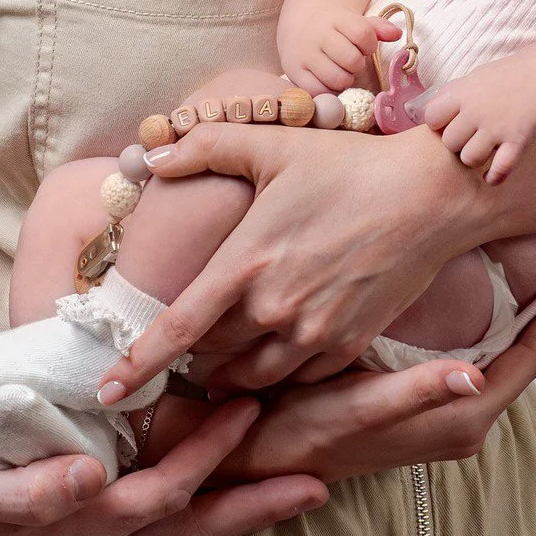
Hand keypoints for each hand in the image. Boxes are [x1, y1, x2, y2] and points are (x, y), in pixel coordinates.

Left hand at [96, 123, 480, 399]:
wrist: (429, 197)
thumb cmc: (347, 165)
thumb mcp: (271, 145)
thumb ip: (206, 148)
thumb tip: (154, 155)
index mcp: (245, 262)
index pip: (177, 328)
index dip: (137, 364)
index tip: (106, 390)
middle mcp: (275, 308)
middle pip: (210, 357)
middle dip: (190, 357)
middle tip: (177, 351)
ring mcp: (315, 333)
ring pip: (252, 376)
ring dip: (230, 372)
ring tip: (218, 362)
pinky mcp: (349, 345)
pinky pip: (298, 377)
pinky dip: (278, 372)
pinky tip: (274, 351)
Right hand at [223, 269, 535, 481]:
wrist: (268, 454)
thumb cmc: (309, 427)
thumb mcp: (361, 405)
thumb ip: (417, 391)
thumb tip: (474, 375)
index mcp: (459, 418)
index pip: (526, 360)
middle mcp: (462, 422)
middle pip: (522, 358)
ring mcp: (445, 416)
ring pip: (500, 359)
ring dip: (524, 321)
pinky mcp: (424, 407)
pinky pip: (475, 362)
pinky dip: (492, 330)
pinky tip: (485, 305)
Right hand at [279, 5, 400, 95]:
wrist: (298, 26)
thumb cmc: (334, 28)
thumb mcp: (353, 22)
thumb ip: (377, 28)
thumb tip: (396, 34)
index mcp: (335, 17)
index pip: (363, 34)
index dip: (369, 45)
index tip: (364, 46)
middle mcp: (317, 33)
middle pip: (352, 59)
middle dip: (357, 64)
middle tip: (351, 61)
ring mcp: (304, 53)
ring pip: (337, 78)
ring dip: (345, 79)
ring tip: (340, 71)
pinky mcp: (293, 71)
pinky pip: (318, 90)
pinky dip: (328, 90)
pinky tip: (328, 80)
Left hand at [418, 59, 535, 184]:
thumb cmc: (506, 78)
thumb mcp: (473, 79)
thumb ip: (452, 96)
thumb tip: (425, 113)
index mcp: (461, 93)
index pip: (431, 118)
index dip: (439, 125)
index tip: (450, 125)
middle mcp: (475, 110)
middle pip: (449, 142)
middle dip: (457, 144)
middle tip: (470, 140)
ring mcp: (496, 127)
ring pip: (470, 159)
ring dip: (475, 160)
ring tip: (483, 154)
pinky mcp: (517, 140)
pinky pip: (499, 169)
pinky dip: (494, 177)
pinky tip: (492, 177)